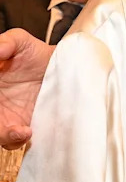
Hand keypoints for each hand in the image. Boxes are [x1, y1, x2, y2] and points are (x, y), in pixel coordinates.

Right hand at [0, 29, 52, 147]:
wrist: (65, 65)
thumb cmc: (37, 54)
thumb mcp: (20, 41)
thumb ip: (6, 43)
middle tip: (9, 123)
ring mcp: (7, 116)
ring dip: (4, 134)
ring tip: (21, 131)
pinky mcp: (24, 126)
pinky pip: (12, 140)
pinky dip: (14, 139)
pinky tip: (27, 131)